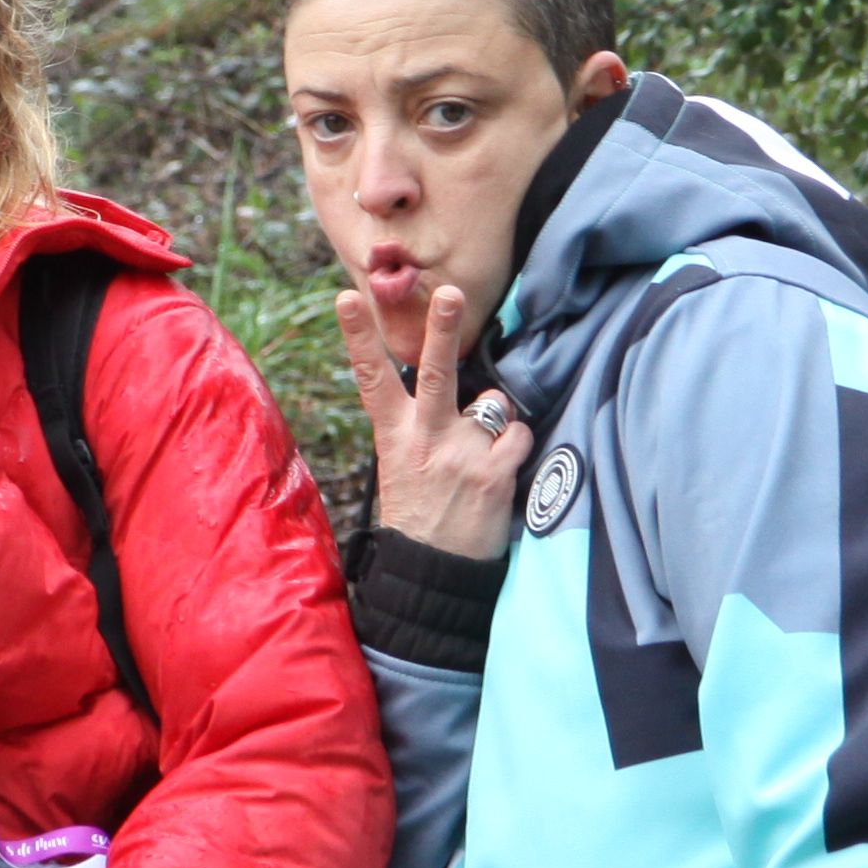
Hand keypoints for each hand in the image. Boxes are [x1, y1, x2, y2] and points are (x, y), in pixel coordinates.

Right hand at [338, 279, 530, 559]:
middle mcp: (425, 438)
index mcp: (394, 435)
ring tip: (479, 457)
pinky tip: (498, 473)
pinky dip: (515, 449)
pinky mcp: (493, 473)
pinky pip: (519, 435)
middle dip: (443, 328)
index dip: (359, 334)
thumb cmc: (421, 513)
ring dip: (495, 422)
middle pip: (437, 372)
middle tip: (451, 292)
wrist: (432, 574)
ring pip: (494, 404)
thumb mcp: (403, 465)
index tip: (347, 297)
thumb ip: (427, 424)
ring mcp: (460, 454)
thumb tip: (470, 390)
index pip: (371, 376)